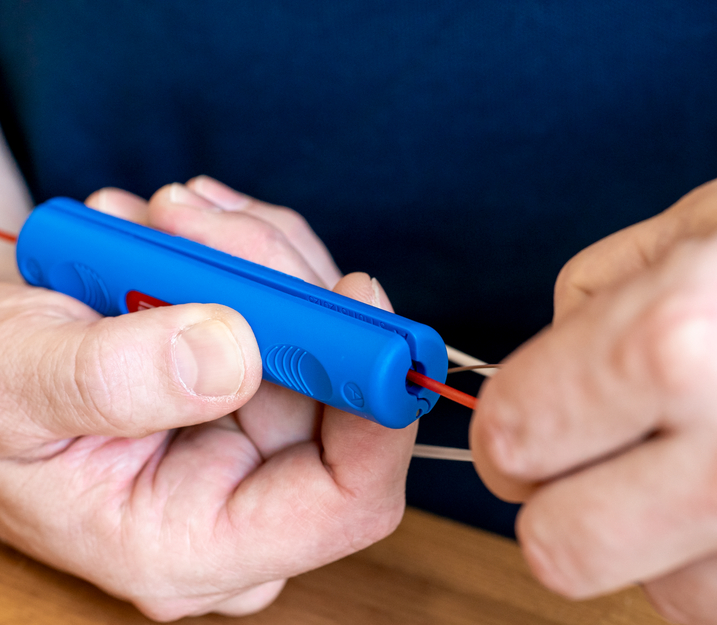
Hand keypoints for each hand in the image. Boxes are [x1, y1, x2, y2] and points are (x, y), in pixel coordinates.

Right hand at [0, 177, 415, 620]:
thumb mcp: (10, 382)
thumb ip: (114, 377)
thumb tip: (234, 349)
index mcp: (186, 544)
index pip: (343, 502)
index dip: (373, 405)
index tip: (355, 295)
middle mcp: (234, 504)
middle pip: (335, 394)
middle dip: (278, 284)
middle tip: (187, 216)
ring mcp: (243, 446)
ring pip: (316, 336)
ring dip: (249, 255)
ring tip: (156, 218)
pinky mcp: (241, 391)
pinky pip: (286, 311)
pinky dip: (240, 255)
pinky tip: (171, 230)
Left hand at [470, 178, 716, 623]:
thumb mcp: (708, 224)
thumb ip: (597, 296)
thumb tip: (537, 364)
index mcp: (673, 345)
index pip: (512, 435)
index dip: (507, 433)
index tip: (521, 429)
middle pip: (561, 549)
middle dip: (558, 508)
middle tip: (586, 468)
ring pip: (661, 594)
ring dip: (662, 543)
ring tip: (715, 464)